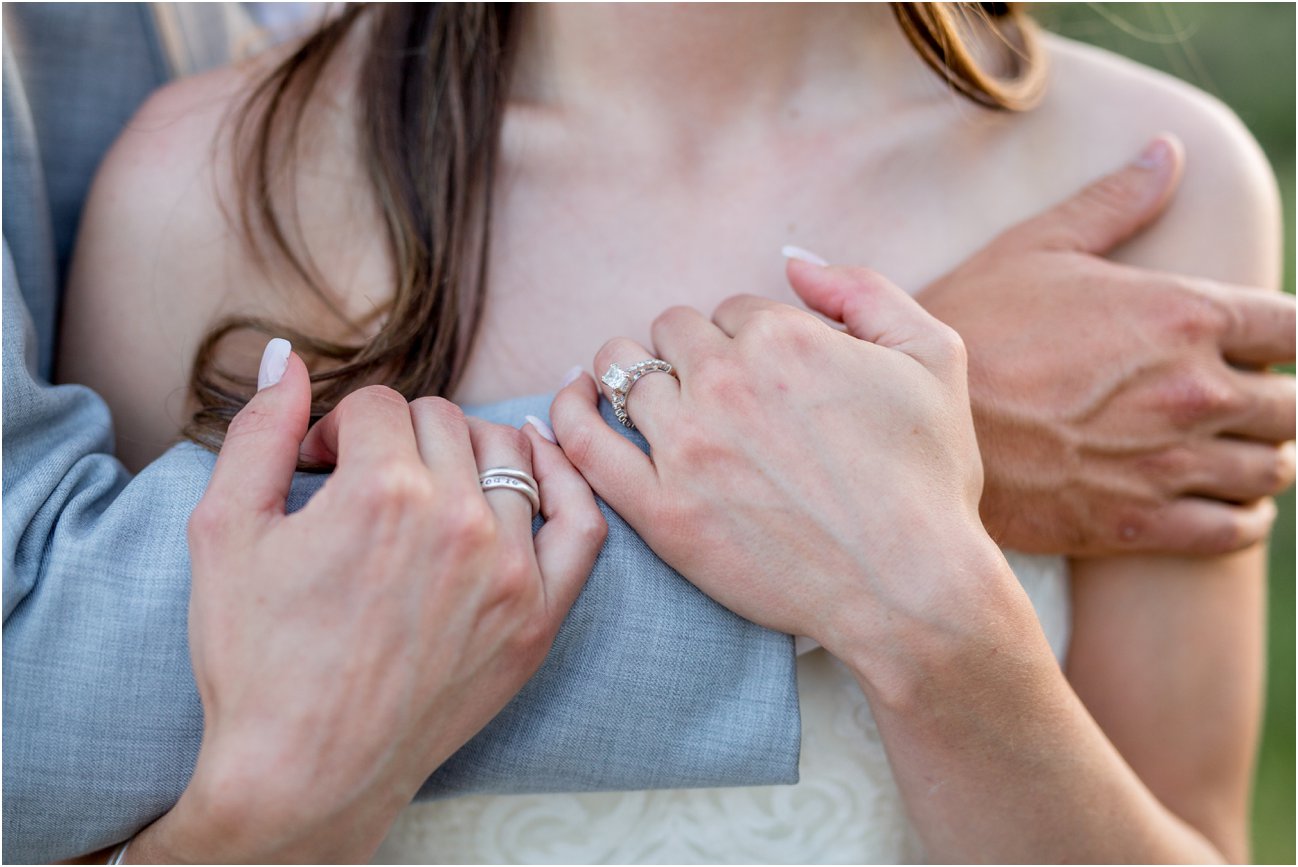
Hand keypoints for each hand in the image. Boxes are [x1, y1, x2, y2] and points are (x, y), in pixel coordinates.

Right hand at [128, 341, 604, 862]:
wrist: (305, 771)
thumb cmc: (256, 658)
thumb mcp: (224, 532)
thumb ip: (260, 432)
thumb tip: (287, 356)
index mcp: (381, 490)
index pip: (377, 405)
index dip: (337, 428)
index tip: (318, 465)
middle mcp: (459, 519)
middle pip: (443, 420)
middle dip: (397, 436)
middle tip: (365, 481)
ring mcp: (510, 569)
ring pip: (510, 454)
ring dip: (465, 452)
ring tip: (429, 484)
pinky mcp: (541, 615)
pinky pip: (582, 522)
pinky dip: (566, 481)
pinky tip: (536, 463)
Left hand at [551, 270, 1005, 680]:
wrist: (910, 588)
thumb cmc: (929, 480)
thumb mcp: (933, 357)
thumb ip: (862, 290)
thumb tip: (792, 258)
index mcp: (784, 338)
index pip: (730, 312)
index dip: (744, 341)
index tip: (759, 378)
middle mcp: (726, 380)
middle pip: (671, 333)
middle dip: (688, 352)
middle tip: (708, 392)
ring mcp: (686, 445)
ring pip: (622, 374)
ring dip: (629, 376)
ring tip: (639, 396)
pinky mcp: (660, 509)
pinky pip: (585, 443)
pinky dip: (567, 415)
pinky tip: (571, 405)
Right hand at [795, 135, 1295, 555]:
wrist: (913, 420)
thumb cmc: (969, 324)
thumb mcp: (1034, 248)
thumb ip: (1113, 202)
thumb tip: (1166, 150)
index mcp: (1183, 315)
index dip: (1289, 337)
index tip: (1264, 343)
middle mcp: (1193, 391)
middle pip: (1293, 407)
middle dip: (1276, 401)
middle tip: (1240, 400)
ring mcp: (1169, 463)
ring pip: (1270, 470)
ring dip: (1264, 459)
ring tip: (1239, 453)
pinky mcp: (1139, 522)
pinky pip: (1231, 530)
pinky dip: (1241, 518)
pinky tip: (1224, 503)